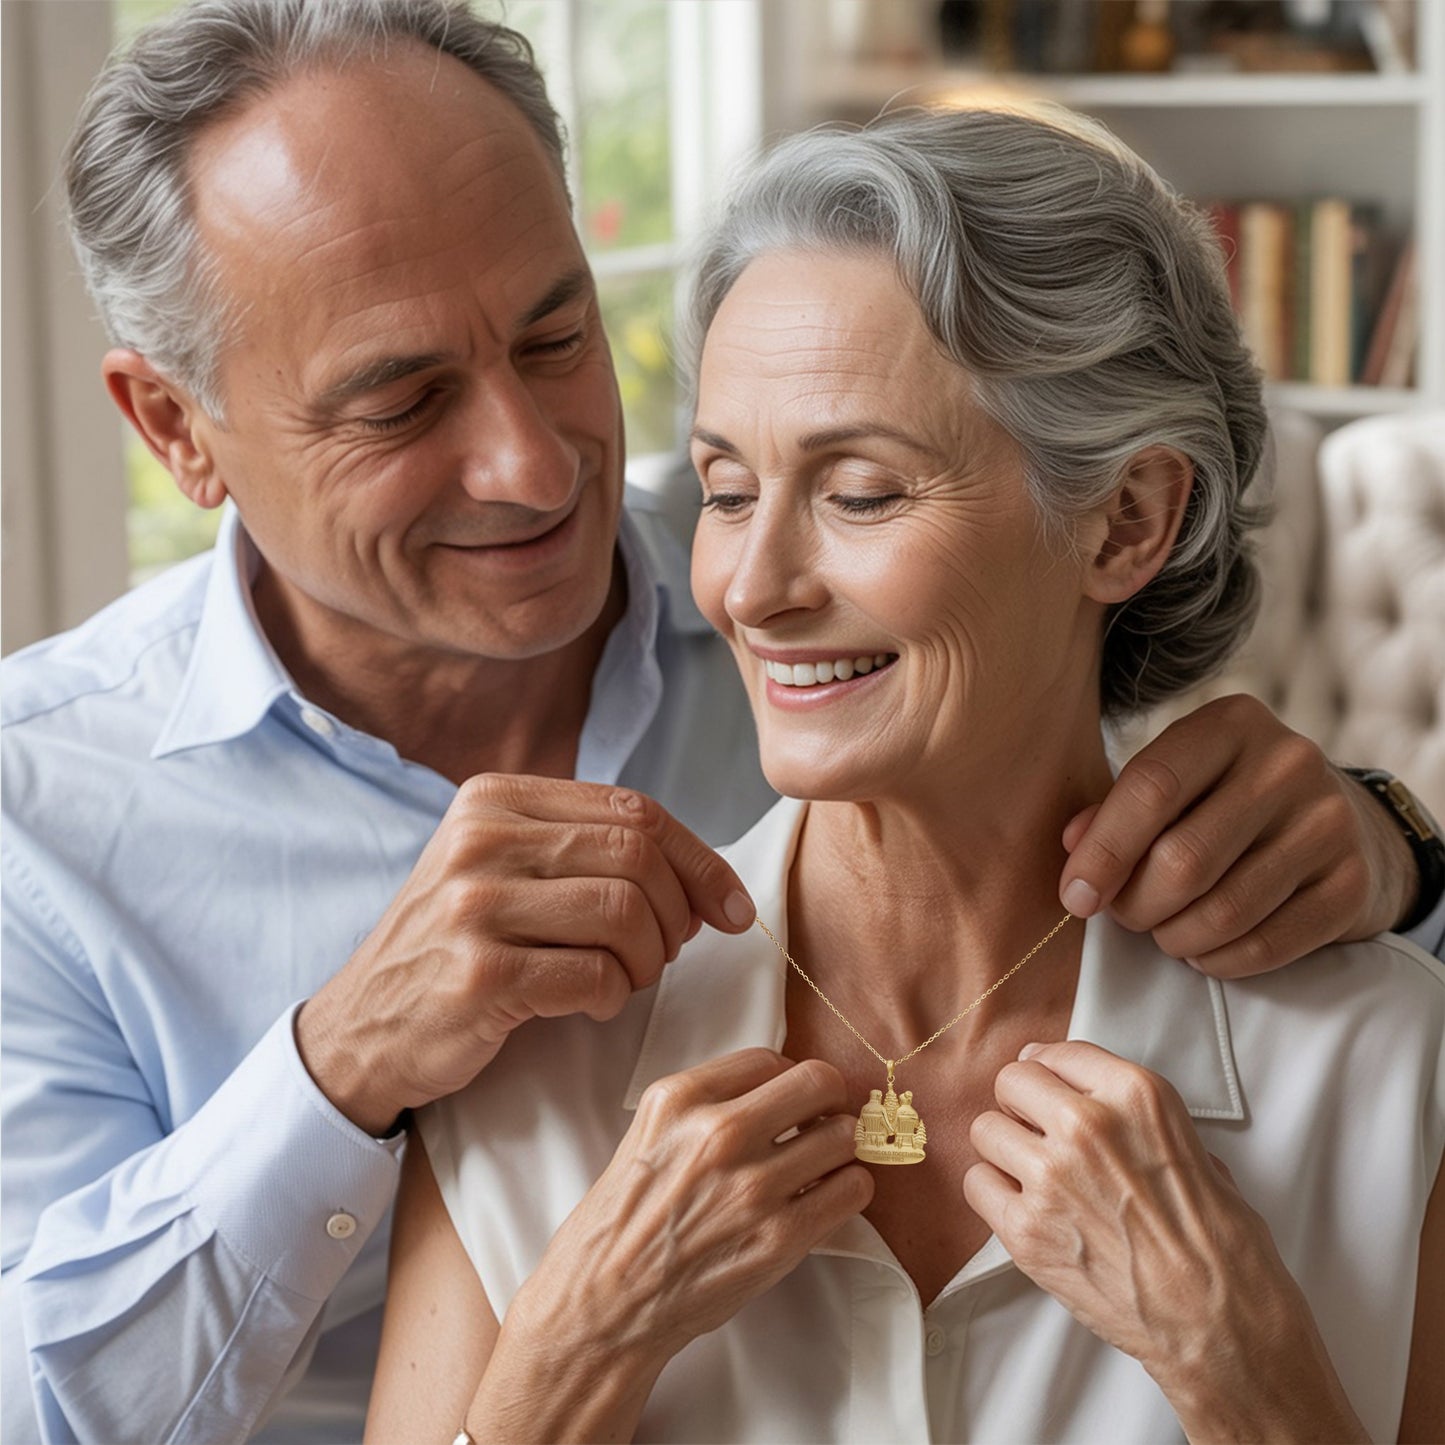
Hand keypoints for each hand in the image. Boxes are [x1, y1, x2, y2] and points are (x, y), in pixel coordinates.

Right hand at [296, 775, 756, 1134]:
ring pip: (624, 913)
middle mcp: (480, 839)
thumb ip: (584, 849)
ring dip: (648, 959)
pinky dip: (613, 996)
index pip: (634, 810)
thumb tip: (702, 874)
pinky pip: (593, 976)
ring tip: (627, 978)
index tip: (732, 907)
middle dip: (678, 912)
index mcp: (494, 798)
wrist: (362, 1026)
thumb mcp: (502, 868)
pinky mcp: (477, 975)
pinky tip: (592, 1003)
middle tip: (669, 952)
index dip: (700, 859)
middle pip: (637, 856)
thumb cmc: (456, 947)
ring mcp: (473, 906)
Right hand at [480, 1049, 872, 1431]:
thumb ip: (705, 1103)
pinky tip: (823, 1197)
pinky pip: (851, 1190)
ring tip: (820, 1163)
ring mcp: (752, 1186)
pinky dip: (847, 1188)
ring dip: (839, 1147)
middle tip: (818, 1119)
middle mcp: (718, 1133)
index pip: (768, 1057)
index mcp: (678, 1099)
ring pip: (842, 1135)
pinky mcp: (779, 1238)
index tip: (787, 1098)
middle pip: (817, 1082)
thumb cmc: (622, 1222)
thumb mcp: (647, 1134)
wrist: (602, 1303)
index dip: (785, 1077)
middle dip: (826, 1098)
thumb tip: (773, 1088)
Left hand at [965, 1040, 1365, 1440]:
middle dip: (1022, 1105)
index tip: (1050, 1089)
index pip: (1058, 1052)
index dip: (1051, 1073)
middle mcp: (1087, 1125)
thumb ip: (1137, 1118)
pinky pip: (976, 1184)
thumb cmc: (1221, 1246)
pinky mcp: (1025, 1231)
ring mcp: (1050, 1177)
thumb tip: (1091, 1099)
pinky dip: (993, 1195)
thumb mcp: (1196, 1150)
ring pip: (984, 1129)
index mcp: (1137, 1095)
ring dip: (1005, 1150)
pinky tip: (1024, 1210)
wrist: (1221, 1327)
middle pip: (1012, 1081)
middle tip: (1039, 1133)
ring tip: (1033, 1175)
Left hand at [1058, 694, 1415, 976]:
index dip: (1103, 852)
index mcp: (1231, 723)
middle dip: (1136, 904)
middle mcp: (1287, 764)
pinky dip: (1219, 959)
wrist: (1340, 823)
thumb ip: (1118, 807)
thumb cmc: (1225, 801)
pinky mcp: (1351, 884)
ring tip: (1163, 931)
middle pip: (1183, 859)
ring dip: (1174, 937)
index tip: (1076, 896)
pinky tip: (1204, 948)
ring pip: (1223, 911)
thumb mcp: (1176, 781)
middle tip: (1125, 915)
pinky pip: (1266, 944)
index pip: (1151, 788)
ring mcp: (1328, 823)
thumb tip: (1074, 846)